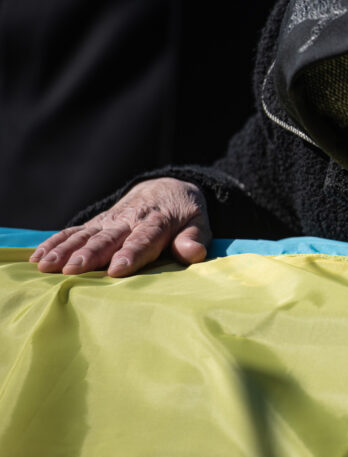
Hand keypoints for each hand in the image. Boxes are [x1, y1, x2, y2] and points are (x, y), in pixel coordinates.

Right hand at [29, 177, 211, 276]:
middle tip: (73, 269)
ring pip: (86, 235)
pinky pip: (74, 231)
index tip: (117, 270)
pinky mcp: (97, 221)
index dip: (131, 254)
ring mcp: (110, 220)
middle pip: (108, 239)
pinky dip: (55, 242)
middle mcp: (130, 220)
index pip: (144, 240)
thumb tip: (193, 253)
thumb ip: (194, 239)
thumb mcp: (199, 223)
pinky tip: (38, 257)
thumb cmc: (184, 214)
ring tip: (47, 266)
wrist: (166, 187)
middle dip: (91, 254)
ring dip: (65, 250)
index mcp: (158, 222)